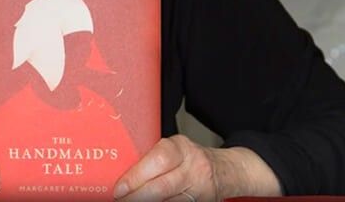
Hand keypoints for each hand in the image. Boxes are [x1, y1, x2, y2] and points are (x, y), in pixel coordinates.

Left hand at [112, 136, 281, 201]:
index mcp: (181, 148)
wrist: (224, 170)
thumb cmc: (190, 158)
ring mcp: (200, 189)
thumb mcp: (173, 150)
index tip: (119, 189)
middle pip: (162, 186)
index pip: (158, 160)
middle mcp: (193, 167)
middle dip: (138, 196)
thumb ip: (152, 158)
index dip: (136, 176)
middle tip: (121, 200)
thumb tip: (121, 172)